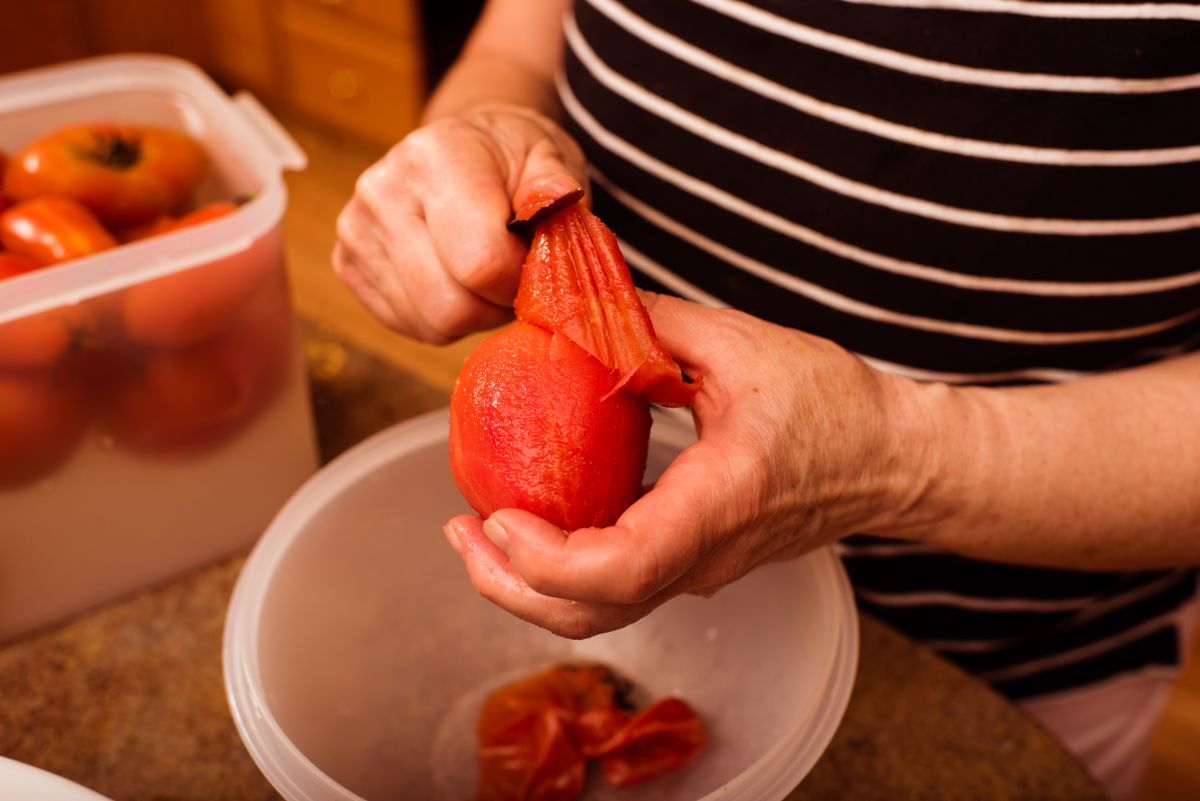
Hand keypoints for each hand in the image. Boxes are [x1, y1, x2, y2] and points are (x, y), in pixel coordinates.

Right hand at [333, 104, 586, 343]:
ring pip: (432, 323)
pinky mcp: (347, 264)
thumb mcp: (550, 158)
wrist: (464, 148)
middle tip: (513, 276)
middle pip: (451, 306)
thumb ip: (557, 188)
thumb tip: (555, 201)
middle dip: (496, 304)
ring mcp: (356, 230)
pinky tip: (456, 280)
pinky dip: (445, 317)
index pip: (481, 261)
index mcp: (435, 155)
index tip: (534, 262)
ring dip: (474, 314)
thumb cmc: (513, 160)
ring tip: (486, 274)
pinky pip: (411, 325)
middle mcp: (383, 190)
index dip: (519, 281)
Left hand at [443, 293, 921, 637]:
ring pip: (602, 613)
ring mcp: (702, 571)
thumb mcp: (744, 343)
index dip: (548, 560)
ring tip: (476, 532)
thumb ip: (653, 322)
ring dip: (528, 584)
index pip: (625, 567)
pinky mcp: (697, 565)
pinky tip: (531, 522)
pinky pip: (619, 588)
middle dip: (509, 584)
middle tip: (458, 532)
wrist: (892, 459)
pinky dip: (562, 571)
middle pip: (595, 613)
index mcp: (722, 500)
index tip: (496, 517)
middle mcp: (708, 555)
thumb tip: (572, 307)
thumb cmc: (833, 402)